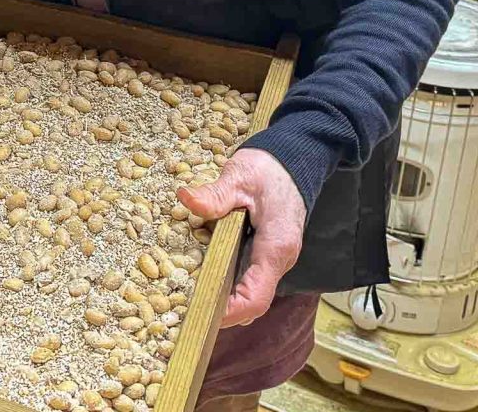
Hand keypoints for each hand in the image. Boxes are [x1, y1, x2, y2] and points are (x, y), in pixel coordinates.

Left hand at [177, 148, 305, 327]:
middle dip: (222, 312)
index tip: (199, 316)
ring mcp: (275, 259)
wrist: (293, 162)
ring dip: (225, 302)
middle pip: (253, 302)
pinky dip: (228, 287)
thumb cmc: (268, 169)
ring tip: (188, 301)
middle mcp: (280, 260)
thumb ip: (214, 194)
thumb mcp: (239, 176)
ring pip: (252, 293)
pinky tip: (202, 281)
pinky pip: (250, 280)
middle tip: (184, 312)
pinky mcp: (267, 254)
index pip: (256, 297)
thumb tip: (186, 198)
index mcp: (276, 246)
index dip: (229, 312)